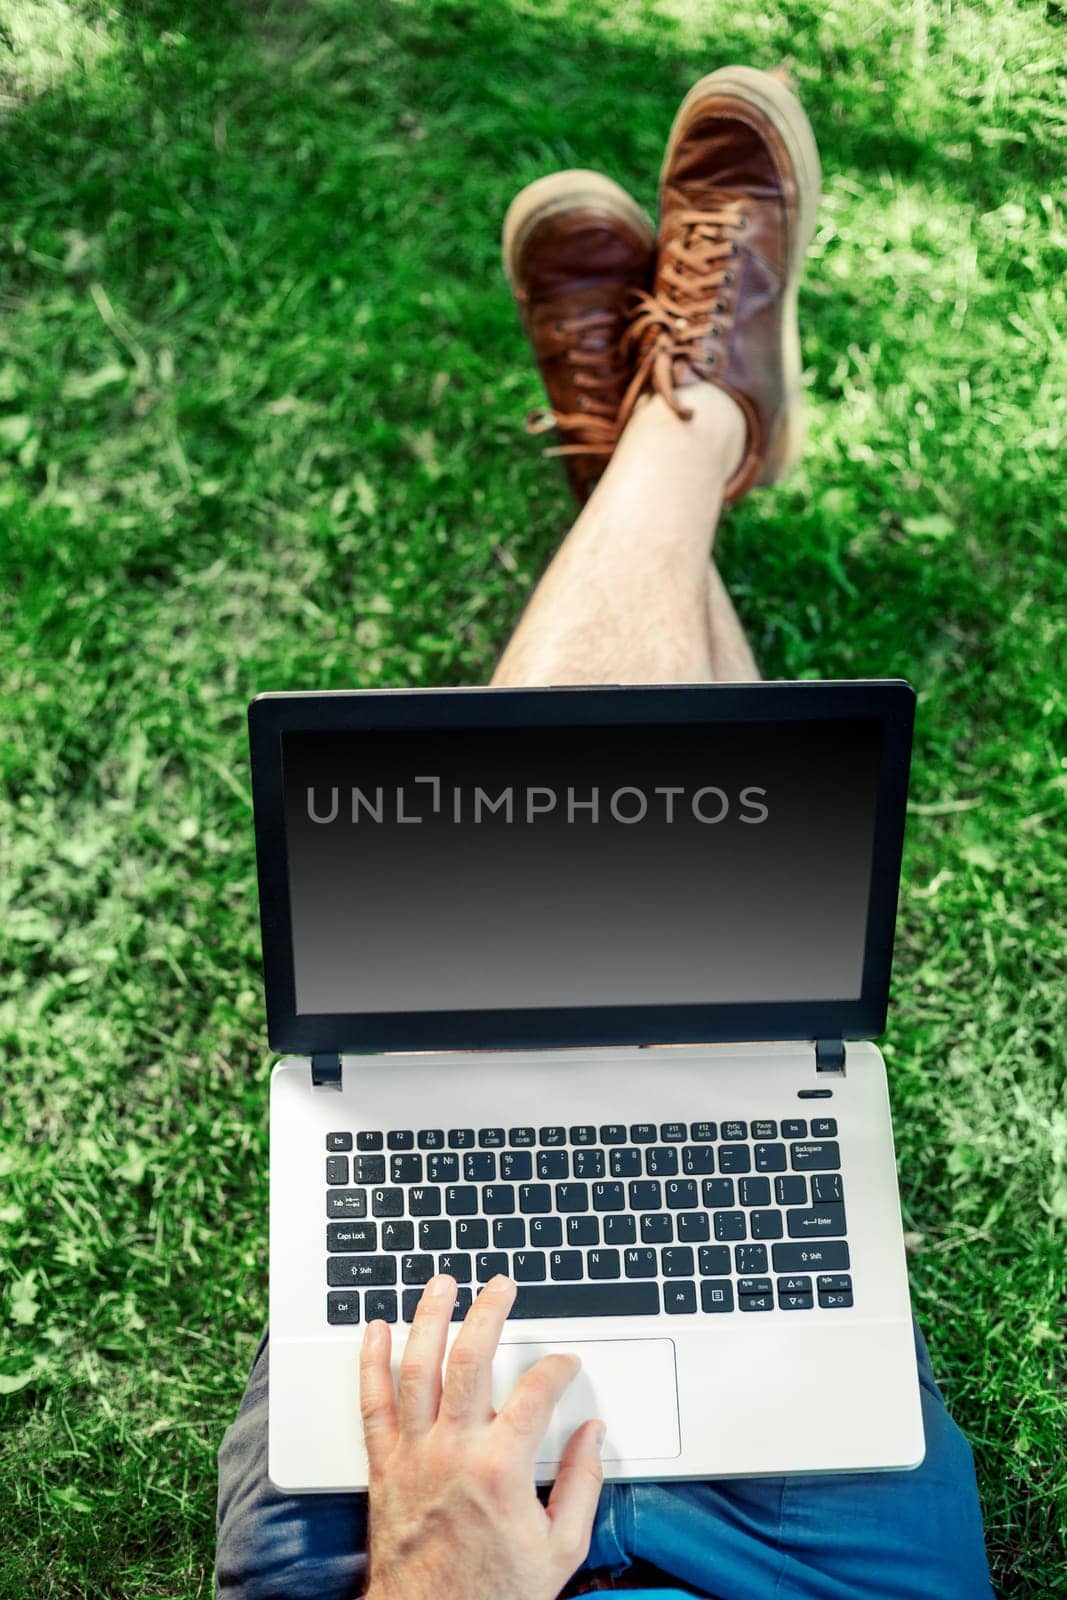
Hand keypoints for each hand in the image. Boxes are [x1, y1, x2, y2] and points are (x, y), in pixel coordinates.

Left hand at [359, 1272, 605, 1599]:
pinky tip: (376, 1331)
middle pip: (470, 1359)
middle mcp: (454, 1451)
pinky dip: (371, 1362)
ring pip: (418, 1367)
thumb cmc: (494, 1594)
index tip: (566, 1363)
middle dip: (489, 1312)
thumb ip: (583, 1484)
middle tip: (501, 1285)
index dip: (557, 1368)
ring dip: (430, 1318)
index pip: (535, 1392)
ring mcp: (414, 1454)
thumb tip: (593, 1436)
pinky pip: (372, 1403)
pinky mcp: (385, 1466)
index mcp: (501, 1469)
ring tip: (443, 1284)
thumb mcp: (562, 1549)